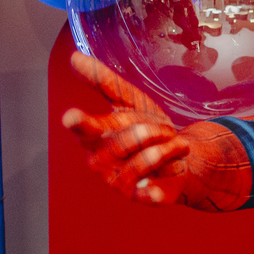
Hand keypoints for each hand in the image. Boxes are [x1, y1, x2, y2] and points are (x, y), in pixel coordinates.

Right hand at [62, 52, 189, 203]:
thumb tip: (74, 56)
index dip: (80, 123)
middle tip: (166, 128)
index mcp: (97, 138)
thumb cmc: (149, 128)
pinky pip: (147, 194)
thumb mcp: (131, 101)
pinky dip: (155, 187)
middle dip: (149, 130)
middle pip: (122, 142)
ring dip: (166, 147)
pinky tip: (160, 184)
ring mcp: (120, 182)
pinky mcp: (142, 197)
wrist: (181, 156)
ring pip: (142, 162)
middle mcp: (102, 162)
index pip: (85, 130)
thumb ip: (104, 81)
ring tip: (177, 143)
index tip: (71, 116)